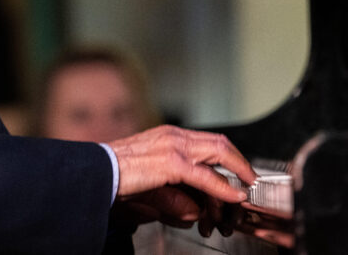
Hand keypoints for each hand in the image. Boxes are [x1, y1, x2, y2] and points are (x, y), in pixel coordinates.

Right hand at [109, 125, 255, 206]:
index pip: (208, 140)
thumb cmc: (115, 174)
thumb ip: (174, 193)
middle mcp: (173, 136)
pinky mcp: (170, 163)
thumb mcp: (151, 181)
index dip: (229, 155)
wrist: (95, 171)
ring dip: (237, 171)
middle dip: (240, 161)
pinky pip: (205, 175)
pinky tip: (233, 195)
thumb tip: (193, 211)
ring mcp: (172, 146)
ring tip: (248, 186)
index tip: (240, 171)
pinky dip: (223, 186)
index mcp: (168, 136)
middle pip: (219, 142)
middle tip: (251, 178)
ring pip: (218, 153)